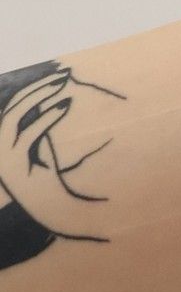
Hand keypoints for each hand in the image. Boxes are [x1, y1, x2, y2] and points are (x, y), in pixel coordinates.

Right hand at [0, 64, 122, 242]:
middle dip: (38, 85)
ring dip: (41, 95)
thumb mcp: (46, 154)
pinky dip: (46, 116)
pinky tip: (64, 105)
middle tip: (62, 72)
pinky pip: (30, 133)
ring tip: (63, 83)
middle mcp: (2, 143)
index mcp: (8, 138)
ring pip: (19, 113)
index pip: (18, 103)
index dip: (34, 85)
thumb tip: (56, 105)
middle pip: (17, 103)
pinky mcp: (14, 163)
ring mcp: (5, 152)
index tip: (55, 72)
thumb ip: (44, 132)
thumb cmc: (52, 190)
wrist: (51, 218)